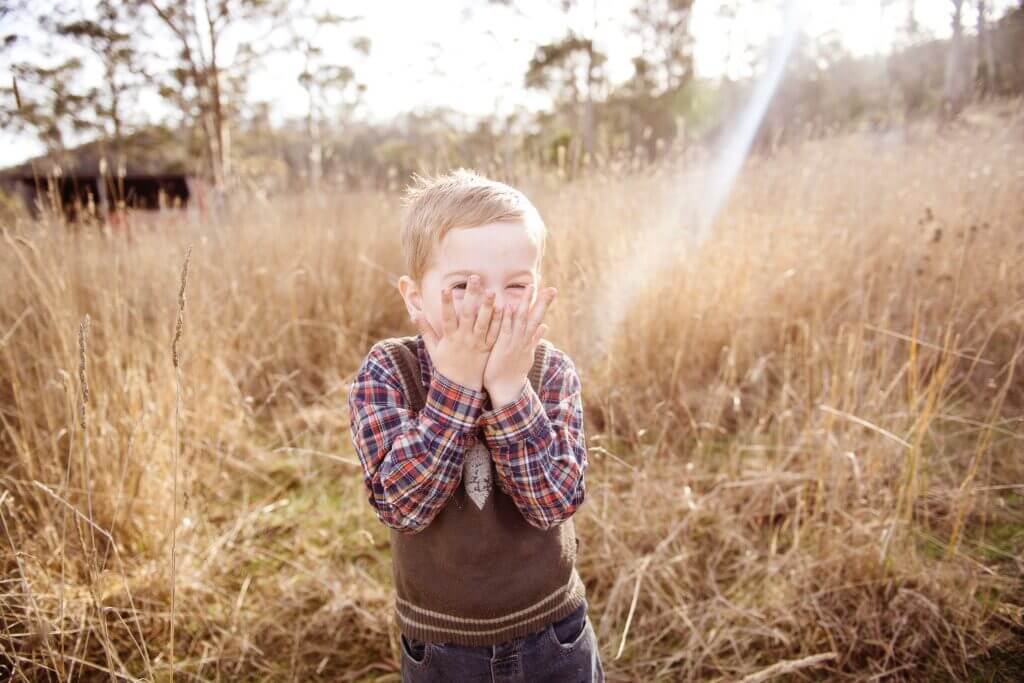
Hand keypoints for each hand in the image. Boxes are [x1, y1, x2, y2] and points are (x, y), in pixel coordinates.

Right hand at [412, 275, 502, 390]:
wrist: (461, 387)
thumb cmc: (445, 366)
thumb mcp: (433, 349)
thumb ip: (425, 330)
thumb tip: (414, 313)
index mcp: (450, 338)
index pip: (447, 317)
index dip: (445, 303)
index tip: (445, 288)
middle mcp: (464, 339)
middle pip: (468, 314)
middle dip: (471, 295)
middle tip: (474, 278)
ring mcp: (477, 343)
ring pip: (484, 322)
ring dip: (488, 306)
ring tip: (492, 291)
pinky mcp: (488, 348)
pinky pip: (495, 333)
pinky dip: (500, 321)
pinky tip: (504, 308)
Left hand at [483, 283, 556, 407]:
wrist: (506, 390)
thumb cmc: (513, 371)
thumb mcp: (527, 354)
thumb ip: (535, 339)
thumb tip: (545, 326)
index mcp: (529, 341)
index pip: (538, 318)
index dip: (543, 304)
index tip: (549, 289)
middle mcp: (524, 340)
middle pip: (535, 317)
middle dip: (542, 302)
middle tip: (551, 288)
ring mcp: (515, 343)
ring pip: (522, 320)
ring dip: (526, 303)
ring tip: (530, 288)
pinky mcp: (503, 347)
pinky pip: (505, 329)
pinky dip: (508, 318)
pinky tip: (509, 306)